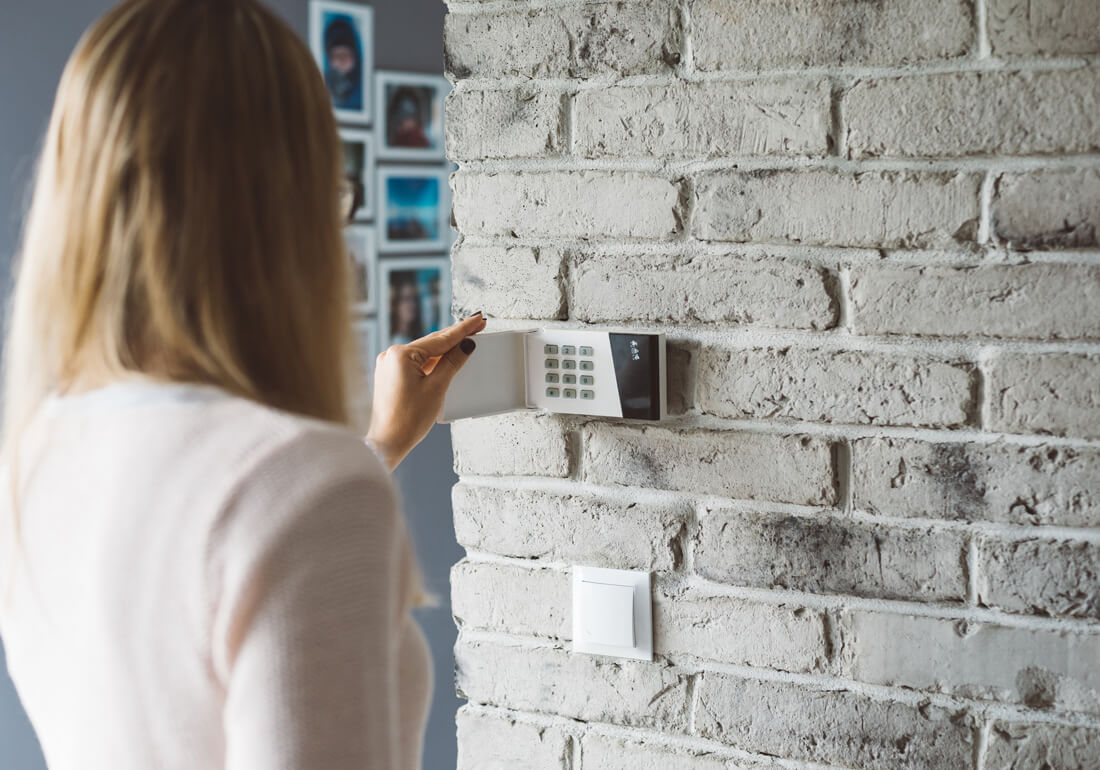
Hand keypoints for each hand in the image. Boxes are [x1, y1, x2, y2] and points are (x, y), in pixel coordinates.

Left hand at [366, 313, 486, 469]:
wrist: (387, 442)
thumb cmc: (408, 419)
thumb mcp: (437, 388)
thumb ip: (452, 362)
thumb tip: (466, 345)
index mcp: (400, 354)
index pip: (439, 339)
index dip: (462, 330)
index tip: (477, 320)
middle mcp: (391, 355)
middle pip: (431, 343)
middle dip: (455, 337)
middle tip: (476, 326)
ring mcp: (389, 366)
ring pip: (424, 353)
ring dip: (445, 349)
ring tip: (466, 340)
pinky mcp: (390, 376)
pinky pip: (416, 363)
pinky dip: (432, 361)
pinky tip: (446, 358)